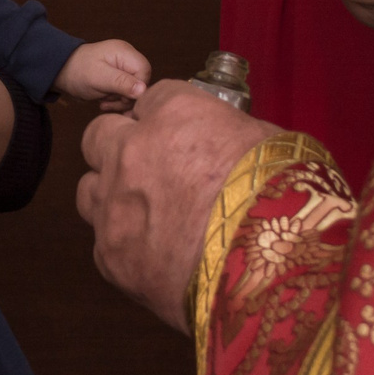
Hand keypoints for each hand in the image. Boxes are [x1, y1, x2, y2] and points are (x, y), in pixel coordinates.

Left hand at [55, 38, 150, 111]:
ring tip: (103, 101)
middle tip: (108, 100)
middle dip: (126, 97)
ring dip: (119, 101)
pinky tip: (103, 103)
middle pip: (140, 83)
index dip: (137, 89)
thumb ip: (121, 83)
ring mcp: (122, 69)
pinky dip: (116, 101)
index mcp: (125, 53)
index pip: (144, 72)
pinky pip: (124, 94)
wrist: (60, 73)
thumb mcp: (99, 78)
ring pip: (133, 91)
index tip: (121, 97)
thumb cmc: (77, 71)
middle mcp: (126, 59)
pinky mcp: (117, 79)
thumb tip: (143, 90)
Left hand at [77, 82, 275, 332]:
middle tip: (147, 166)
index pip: (151, 99)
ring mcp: (115, 205)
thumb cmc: (284, 203)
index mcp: (176, 114)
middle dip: (119, 146)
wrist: (272, 275)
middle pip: (101, 134)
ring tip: (146, 213)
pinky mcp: (111, 256)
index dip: (163, 118)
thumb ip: (230, 135)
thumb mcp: (269, 143)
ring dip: (111, 194)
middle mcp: (133, 152)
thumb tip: (227, 143)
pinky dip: (124, 244)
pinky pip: (103, 241)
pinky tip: (156, 254)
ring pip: (90, 187)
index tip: (174, 133)